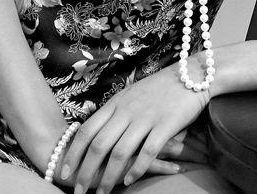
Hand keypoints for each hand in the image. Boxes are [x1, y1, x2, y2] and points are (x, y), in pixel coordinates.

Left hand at [57, 63, 210, 192]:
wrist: (191, 74)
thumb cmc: (160, 87)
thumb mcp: (131, 94)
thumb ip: (114, 111)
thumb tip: (96, 131)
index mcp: (116, 103)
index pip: (87, 131)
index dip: (74, 153)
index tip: (64, 171)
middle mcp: (127, 111)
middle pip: (99, 145)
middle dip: (86, 172)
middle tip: (79, 191)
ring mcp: (146, 118)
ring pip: (120, 153)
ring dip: (109, 177)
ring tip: (103, 193)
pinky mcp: (165, 125)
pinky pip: (147, 152)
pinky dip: (136, 169)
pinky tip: (130, 180)